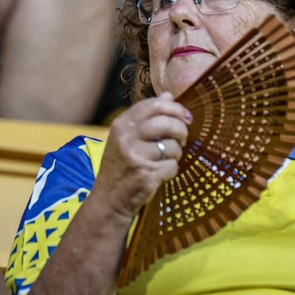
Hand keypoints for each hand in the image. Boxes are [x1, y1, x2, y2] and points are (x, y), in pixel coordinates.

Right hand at [91, 94, 191, 221]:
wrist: (109, 199)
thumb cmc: (120, 165)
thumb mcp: (126, 136)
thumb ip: (146, 116)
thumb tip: (169, 94)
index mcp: (122, 124)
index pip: (155, 105)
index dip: (175, 109)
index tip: (186, 117)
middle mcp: (126, 137)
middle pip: (167, 123)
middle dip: (182, 131)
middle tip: (182, 140)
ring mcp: (135, 157)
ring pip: (173, 146)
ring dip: (176, 154)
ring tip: (166, 159)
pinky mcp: (146, 175)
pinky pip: (172, 166)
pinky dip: (171, 171)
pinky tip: (160, 174)